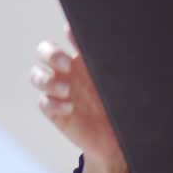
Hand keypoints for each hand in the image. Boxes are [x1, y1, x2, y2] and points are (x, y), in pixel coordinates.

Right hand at [31, 26, 125, 170]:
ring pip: (37, 75)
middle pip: (44, 51)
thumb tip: (135, 46)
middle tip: (67, 65)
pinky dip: (53, 104)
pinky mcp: (55, 112)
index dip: (70, 32)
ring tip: (67, 91)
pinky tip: (69, 109)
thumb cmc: (121, 109)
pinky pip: (43, 103)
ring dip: (48, 81)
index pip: (70, 37)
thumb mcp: (124, 86)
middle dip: (51, 54)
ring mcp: (58, 91)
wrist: (116, 141)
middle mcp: (67, 72)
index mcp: (83, 59)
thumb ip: (120, 67)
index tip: (72, 31)